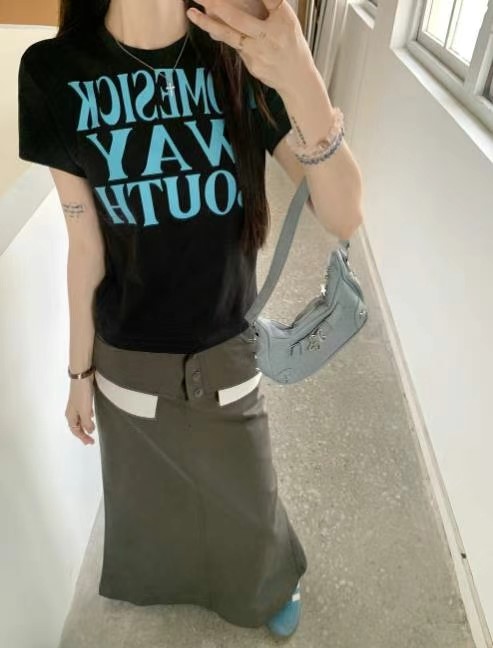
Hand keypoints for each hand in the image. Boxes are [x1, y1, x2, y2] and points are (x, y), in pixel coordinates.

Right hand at [65, 376, 95, 445]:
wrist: (81, 377)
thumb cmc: (82, 395)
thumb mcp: (85, 411)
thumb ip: (87, 423)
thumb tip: (90, 431)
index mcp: (70, 416)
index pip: (75, 431)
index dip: (82, 438)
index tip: (90, 443)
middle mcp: (72, 412)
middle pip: (77, 426)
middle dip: (83, 434)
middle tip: (91, 440)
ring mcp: (76, 405)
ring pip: (80, 419)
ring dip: (85, 426)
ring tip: (91, 431)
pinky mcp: (81, 399)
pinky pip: (83, 412)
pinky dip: (87, 417)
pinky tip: (92, 416)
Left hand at [186, 0, 312, 94]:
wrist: (296, 77)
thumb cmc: (289, 42)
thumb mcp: (285, 18)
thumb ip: (270, 3)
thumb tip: (250, 2)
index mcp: (281, 21)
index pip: (268, 1)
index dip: (242, 1)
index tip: (219, 0)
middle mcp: (269, 37)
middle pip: (238, 19)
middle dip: (218, 7)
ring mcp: (258, 54)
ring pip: (229, 36)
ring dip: (208, 24)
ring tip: (191, 12)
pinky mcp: (252, 66)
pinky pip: (233, 46)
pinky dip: (220, 33)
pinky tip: (206, 22)